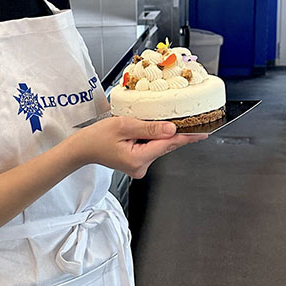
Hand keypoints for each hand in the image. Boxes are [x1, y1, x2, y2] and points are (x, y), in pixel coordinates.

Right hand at [67, 116, 206, 178]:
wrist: (82, 149)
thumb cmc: (96, 137)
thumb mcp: (122, 126)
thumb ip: (148, 127)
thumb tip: (171, 129)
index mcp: (138, 159)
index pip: (168, 144)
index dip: (186, 136)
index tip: (203, 133)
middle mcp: (141, 166)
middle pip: (164, 146)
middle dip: (173, 132)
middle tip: (189, 119)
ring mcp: (139, 166)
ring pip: (158, 146)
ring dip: (160, 134)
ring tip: (155, 121)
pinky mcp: (137, 163)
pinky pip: (150, 148)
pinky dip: (152, 138)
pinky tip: (147, 129)